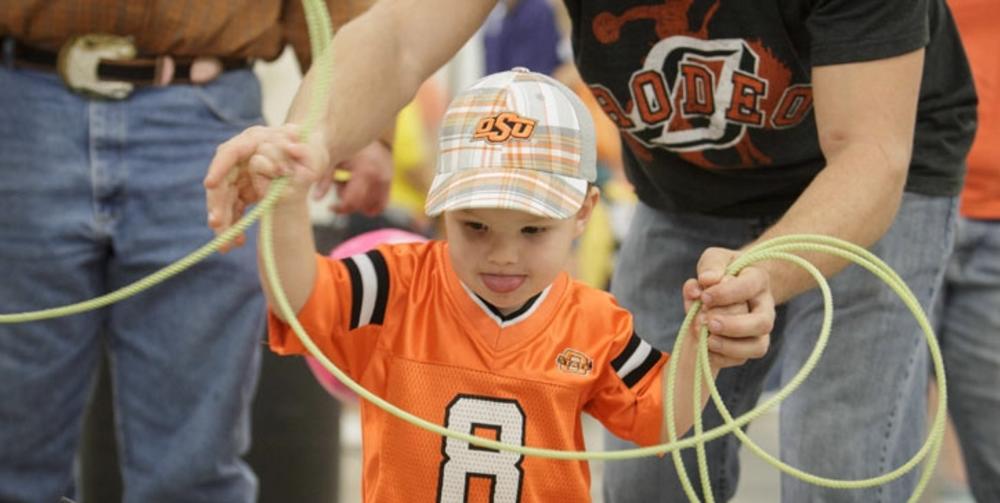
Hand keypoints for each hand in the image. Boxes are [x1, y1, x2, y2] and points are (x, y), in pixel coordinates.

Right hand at [203, 124, 326, 251]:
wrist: (308, 157)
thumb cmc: (308, 151)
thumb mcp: (308, 151)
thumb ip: (302, 151)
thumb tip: (292, 149)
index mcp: (254, 140)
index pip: (230, 152)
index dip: (219, 167)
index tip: (210, 185)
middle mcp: (242, 158)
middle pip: (223, 181)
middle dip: (217, 204)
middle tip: (217, 224)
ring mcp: (240, 175)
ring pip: (225, 199)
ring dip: (224, 222)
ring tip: (226, 245)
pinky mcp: (242, 190)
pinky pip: (233, 210)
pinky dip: (234, 225)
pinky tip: (237, 243)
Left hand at [312, 140, 392, 215]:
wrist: (366, 131)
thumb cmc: (346, 143)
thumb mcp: (333, 159)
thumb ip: (324, 179)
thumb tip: (315, 199)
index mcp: (365, 171)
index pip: (353, 202)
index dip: (340, 208)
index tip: (330, 206)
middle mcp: (379, 177)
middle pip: (361, 206)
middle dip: (348, 203)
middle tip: (339, 187)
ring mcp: (387, 179)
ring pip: (372, 206)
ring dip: (359, 203)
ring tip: (349, 185)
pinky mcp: (389, 180)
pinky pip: (381, 202)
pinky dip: (369, 201)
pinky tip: (359, 188)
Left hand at [683, 247, 773, 367]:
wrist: (727, 289)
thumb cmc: (721, 272)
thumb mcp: (714, 259)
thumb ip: (710, 265)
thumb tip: (707, 280)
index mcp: (758, 280)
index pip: (749, 287)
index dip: (725, 293)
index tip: (704, 296)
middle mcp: (765, 307)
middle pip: (762, 323)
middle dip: (733, 326)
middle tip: (707, 322)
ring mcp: (760, 330)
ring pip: (758, 346)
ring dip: (730, 346)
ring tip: (707, 339)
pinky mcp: (749, 346)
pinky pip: (742, 359)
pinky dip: (722, 357)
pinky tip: (706, 348)